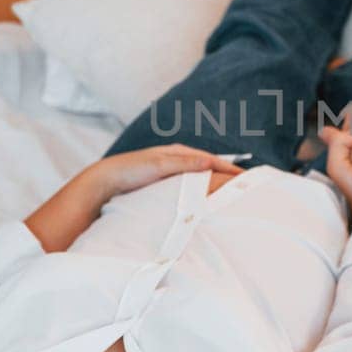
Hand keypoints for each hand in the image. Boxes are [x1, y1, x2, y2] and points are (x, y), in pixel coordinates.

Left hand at [90, 145, 243, 204]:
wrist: (104, 181)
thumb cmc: (130, 170)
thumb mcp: (160, 165)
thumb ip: (186, 164)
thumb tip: (211, 162)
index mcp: (178, 152)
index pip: (211, 160)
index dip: (229, 169)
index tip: (247, 178)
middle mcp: (175, 159)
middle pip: (207, 166)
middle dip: (226, 174)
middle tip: (245, 185)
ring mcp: (169, 171)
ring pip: (198, 176)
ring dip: (214, 182)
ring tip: (230, 192)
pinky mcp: (162, 182)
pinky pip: (188, 185)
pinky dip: (200, 189)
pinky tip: (203, 199)